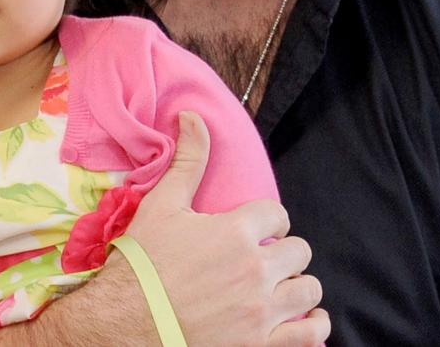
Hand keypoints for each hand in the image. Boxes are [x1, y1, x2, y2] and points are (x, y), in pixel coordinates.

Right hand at [120, 112, 328, 345]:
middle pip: (299, 251)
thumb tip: (193, 116)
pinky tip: (300, 317)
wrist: (127, 321)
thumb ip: (188, 160)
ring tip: (278, 286)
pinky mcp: (262, 344)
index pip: (278, 214)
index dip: (268, 219)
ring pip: (309, 290)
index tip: (256, 229)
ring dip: (297, 285)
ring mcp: (262, 310)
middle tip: (262, 258)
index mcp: (236, 231)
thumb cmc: (143, 262)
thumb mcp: (162, 205)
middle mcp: (256, 269)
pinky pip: (311, 334)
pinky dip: (312, 325)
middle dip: (283, 251)